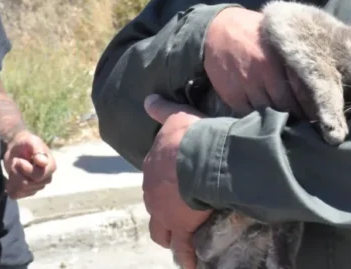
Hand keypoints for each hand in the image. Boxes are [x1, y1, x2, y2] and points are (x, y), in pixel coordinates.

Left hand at [3, 130, 56, 199]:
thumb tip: (44, 163)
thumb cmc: (25, 142)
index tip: (19, 160)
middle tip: (15, 162)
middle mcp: (46, 179)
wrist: (16, 148)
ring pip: (20, 190)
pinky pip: (15, 195)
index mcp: (51, 167)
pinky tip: (11, 177)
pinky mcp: (26, 192)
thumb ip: (38, 150)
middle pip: (27, 185)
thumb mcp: (32, 141)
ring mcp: (36, 187)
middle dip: (17, 173)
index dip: (26, 170)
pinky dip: (9, 186)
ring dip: (12, 178)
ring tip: (14, 168)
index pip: (38, 176)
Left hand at [143, 94, 210, 268]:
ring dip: (169, 234)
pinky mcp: (180, 227)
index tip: (173, 183)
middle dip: (164, 208)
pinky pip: (182, 247)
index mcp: (154, 163)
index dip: (164, 179)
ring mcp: (164, 211)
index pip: (155, 174)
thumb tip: (148, 98)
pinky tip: (191, 264)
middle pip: (154, 204)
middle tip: (176, 212)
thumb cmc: (192, 135)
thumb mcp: (176, 116)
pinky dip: (186, 257)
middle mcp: (153, 189)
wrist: (203, 157)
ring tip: (178, 239)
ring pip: (161, 230)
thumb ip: (162, 109)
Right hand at [203, 8, 307, 116]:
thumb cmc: (253, 31)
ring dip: (277, 119)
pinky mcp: (232, 94)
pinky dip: (257, 117)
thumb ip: (292, 54)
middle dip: (297, 115)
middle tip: (305, 122)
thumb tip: (315, 75)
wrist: (215, 30)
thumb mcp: (276, 35)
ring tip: (286, 122)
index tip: (319, 113)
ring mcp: (247, 84)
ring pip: (268, 112)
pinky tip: (264, 117)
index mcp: (279, 56)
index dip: (311, 104)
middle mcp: (264, 71)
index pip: (302, 88)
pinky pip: (249, 113)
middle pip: (287, 104)